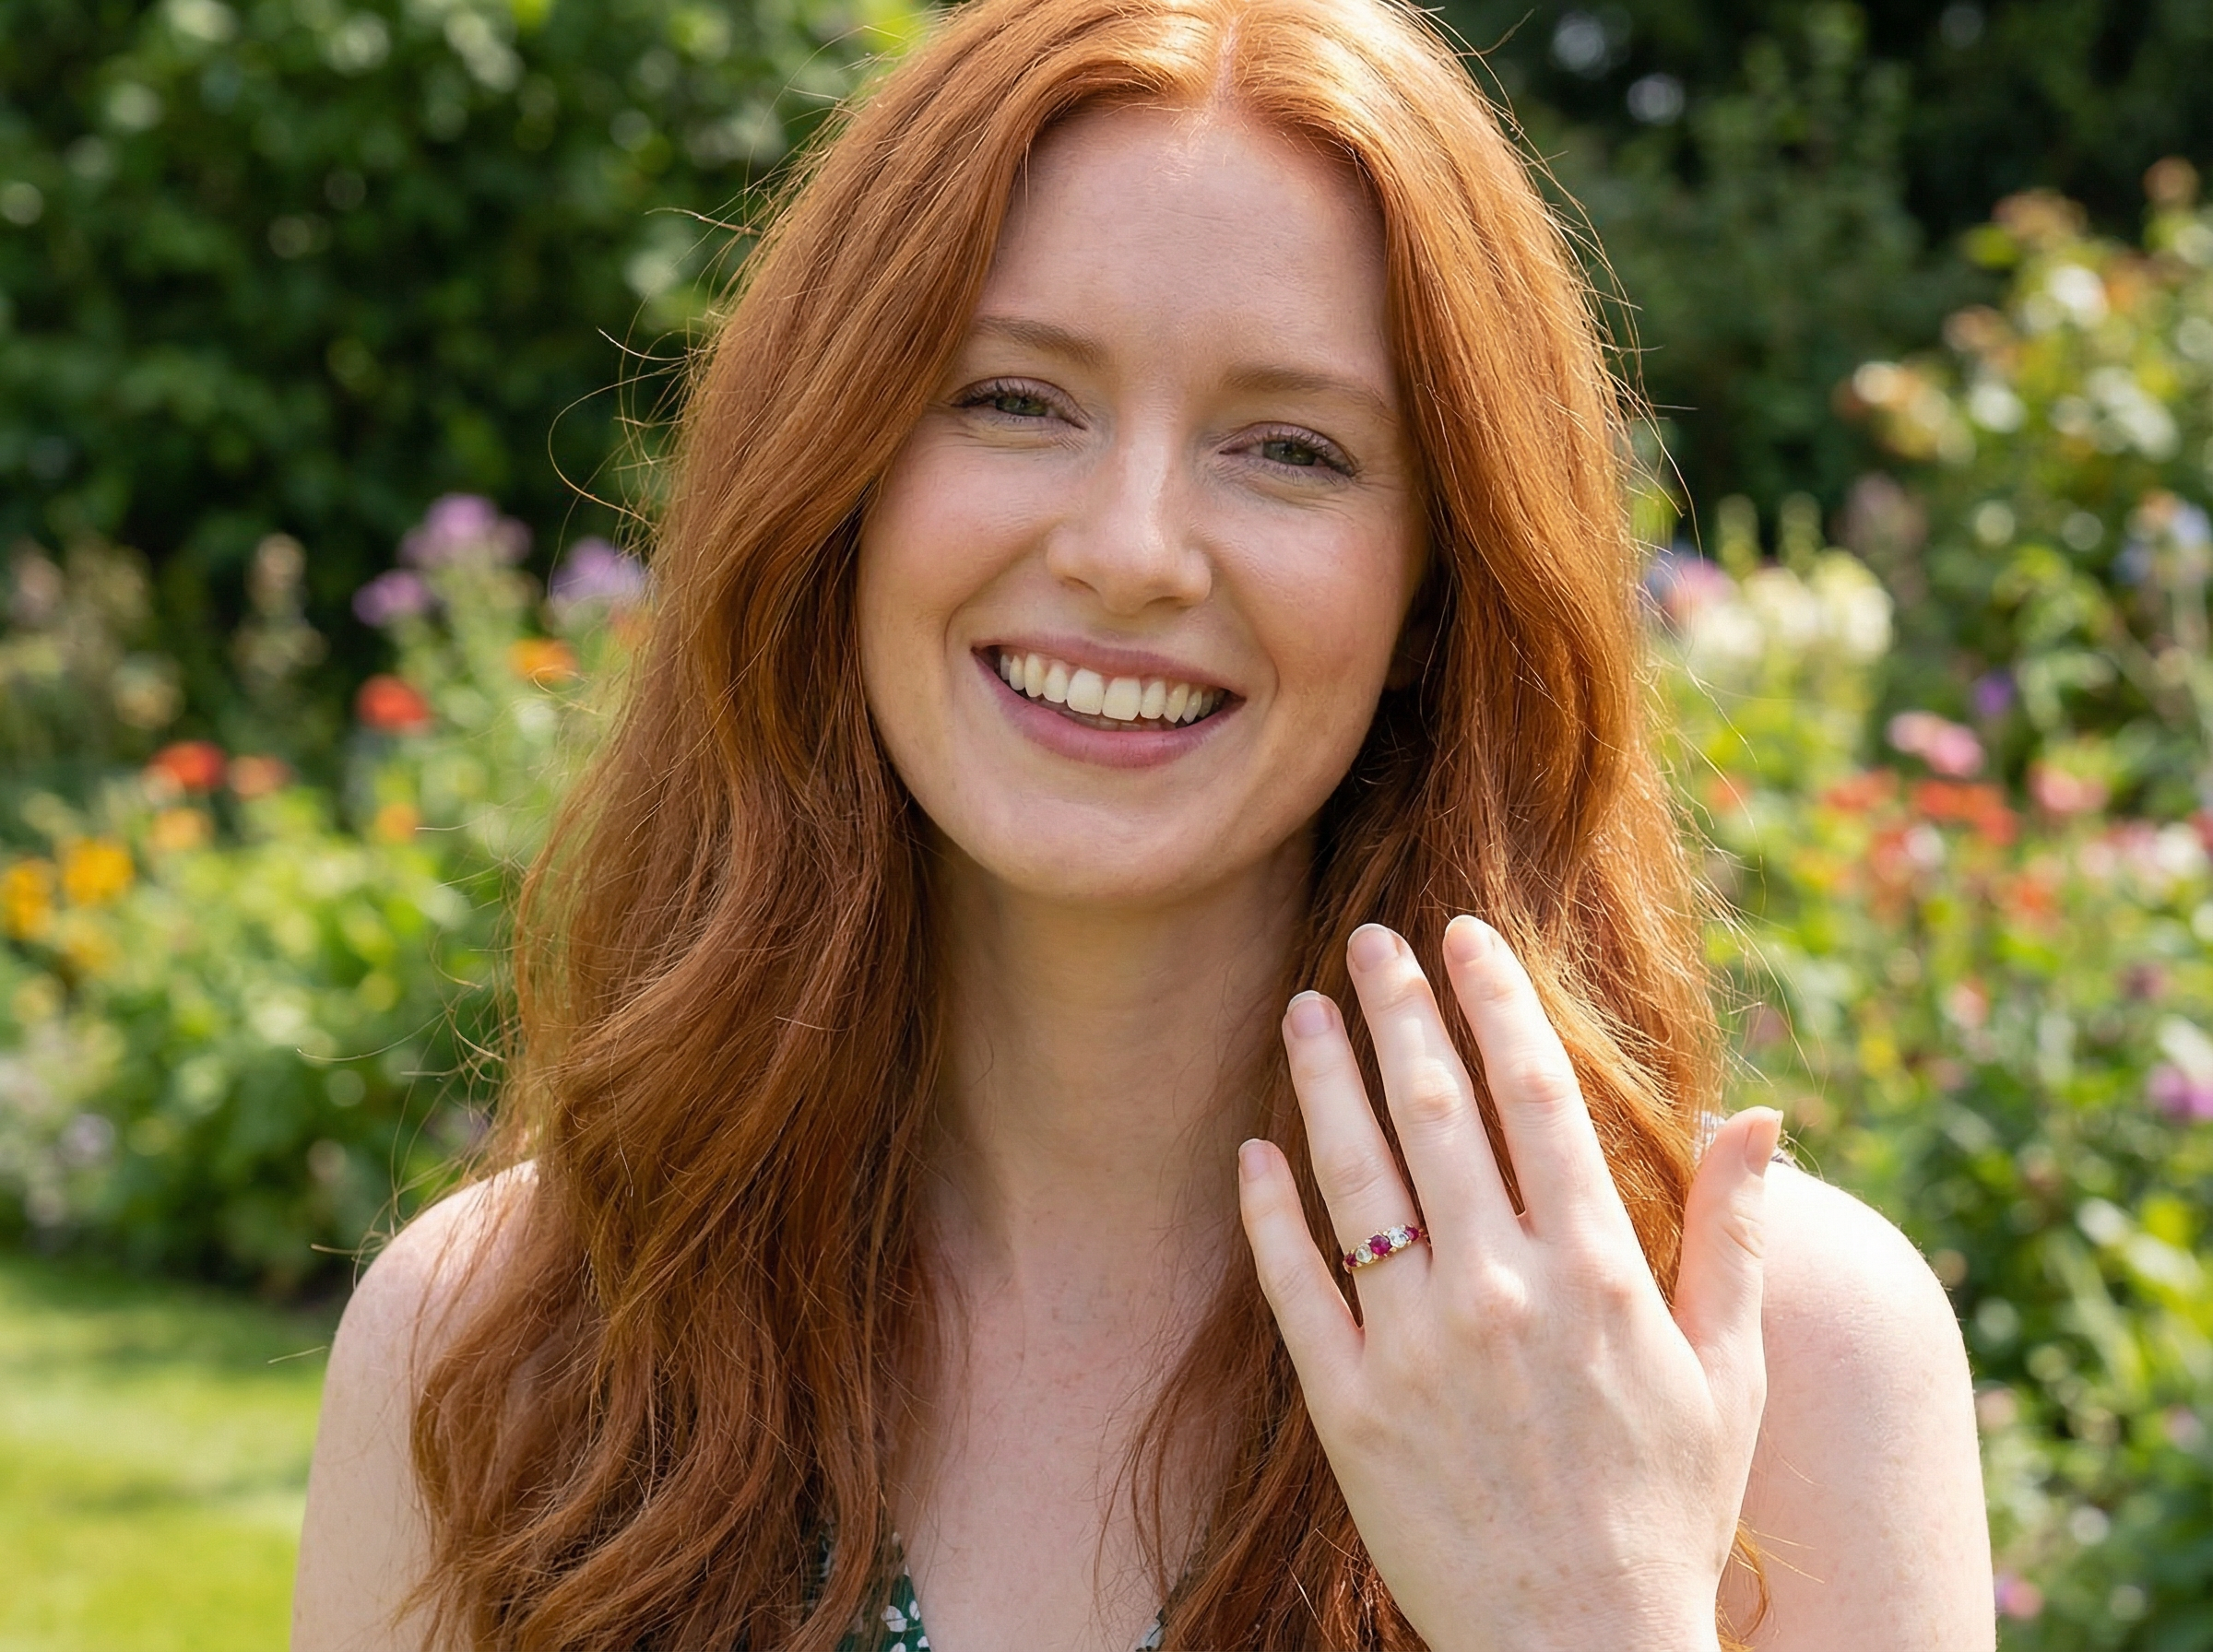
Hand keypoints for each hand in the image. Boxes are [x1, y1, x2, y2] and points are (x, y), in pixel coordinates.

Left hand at [1237, 917, 1781, 1651]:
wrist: (1585, 1650)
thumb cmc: (1670, 1507)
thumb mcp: (1727, 1372)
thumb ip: (1736, 1236)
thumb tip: (1762, 1114)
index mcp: (1600, 1272)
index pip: (1536, 1098)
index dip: (1496, 1004)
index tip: (1463, 936)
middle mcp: (1503, 1292)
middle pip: (1435, 1115)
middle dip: (1399, 1012)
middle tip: (1365, 939)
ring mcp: (1415, 1349)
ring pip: (1356, 1182)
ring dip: (1324, 1083)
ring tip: (1303, 1010)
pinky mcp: (1349, 1410)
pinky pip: (1296, 1289)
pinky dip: (1270, 1214)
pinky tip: (1252, 1150)